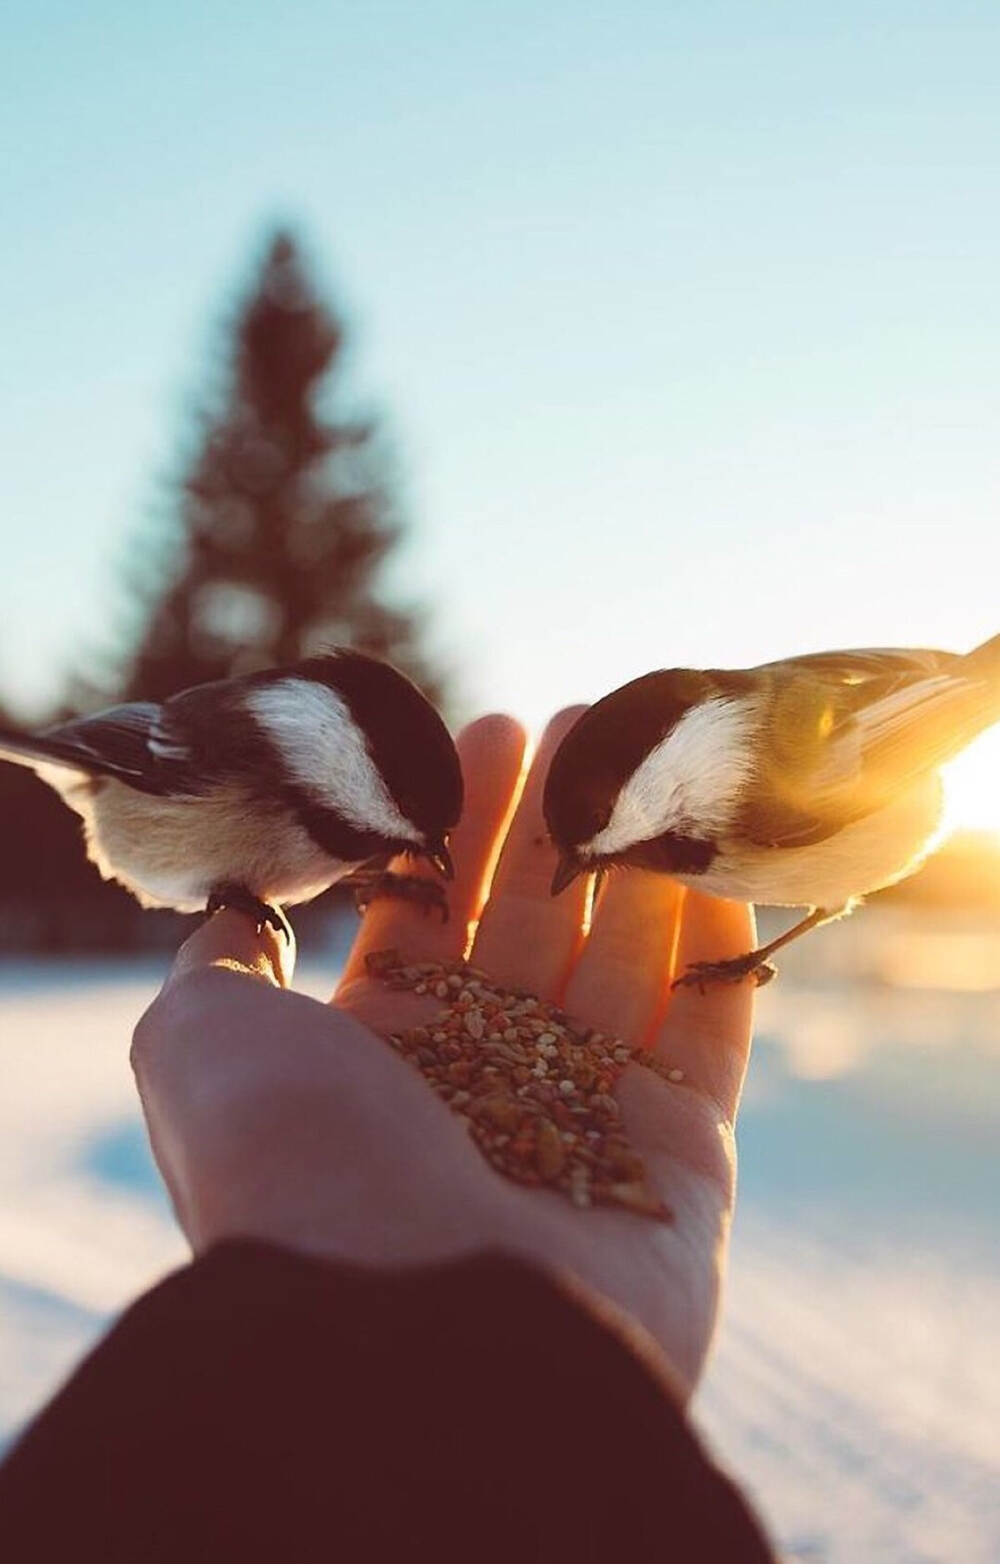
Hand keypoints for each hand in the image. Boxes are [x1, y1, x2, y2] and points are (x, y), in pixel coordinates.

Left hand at [132, 712, 755, 1398]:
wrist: (415, 1326)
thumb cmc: (299, 1162)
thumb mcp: (201, 1039)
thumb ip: (220, 961)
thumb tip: (238, 908)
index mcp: (373, 1062)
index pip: (426, 913)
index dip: (454, 823)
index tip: (482, 732)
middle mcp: (481, 1091)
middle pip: (527, 926)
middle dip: (549, 825)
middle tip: (575, 727)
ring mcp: (586, 1126)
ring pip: (622, 966)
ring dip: (637, 863)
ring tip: (644, 767)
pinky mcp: (682, 1168)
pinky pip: (707, 1034)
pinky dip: (716, 949)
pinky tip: (712, 860)